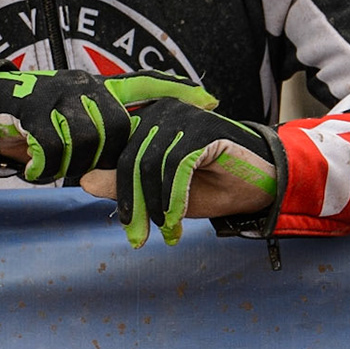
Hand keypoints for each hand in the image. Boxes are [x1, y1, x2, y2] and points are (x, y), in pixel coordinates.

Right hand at [0, 69, 212, 182]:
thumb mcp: (70, 122)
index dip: (176, 90)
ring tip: (55, 166)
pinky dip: (46, 167)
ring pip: (86, 138)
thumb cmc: (31, 122)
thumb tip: (132, 149)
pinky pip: (54, 147)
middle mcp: (80, 84)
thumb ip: (101, 131)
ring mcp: (57, 93)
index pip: (143, 82)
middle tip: (82, 167)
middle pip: (116, 126)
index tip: (209, 99)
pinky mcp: (32, 108)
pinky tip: (37, 171)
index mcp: (94, 86)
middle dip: (106, 156)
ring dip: (72, 162)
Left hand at [78, 99, 277, 247]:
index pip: (117, 154)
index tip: (127, 225)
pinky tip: (176, 220)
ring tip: (165, 229)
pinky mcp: (204, 128)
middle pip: (130, 160)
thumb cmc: (214, 185)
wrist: (265, 184)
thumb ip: (126, 185)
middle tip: (138, 236)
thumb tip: (84, 181)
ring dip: (154, 205)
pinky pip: (175, 166)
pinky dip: (172, 198)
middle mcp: (161, 112)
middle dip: (133, 203)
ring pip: (149, 164)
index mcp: (147, 121)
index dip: (118, 190)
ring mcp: (183, 117)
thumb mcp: (163, 192)